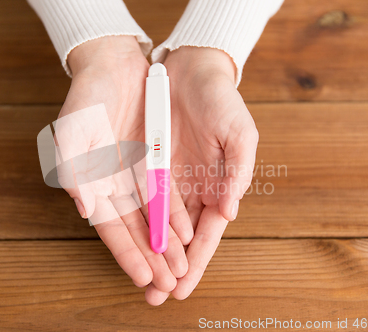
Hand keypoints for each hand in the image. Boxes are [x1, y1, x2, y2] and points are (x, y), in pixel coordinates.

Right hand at [55, 36, 192, 304]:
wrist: (114, 65)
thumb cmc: (87, 98)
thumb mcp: (72, 131)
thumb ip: (74, 172)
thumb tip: (87, 210)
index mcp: (93, 184)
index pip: (111, 228)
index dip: (127, 254)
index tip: (143, 278)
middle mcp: (115, 185)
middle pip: (135, 229)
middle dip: (152, 259)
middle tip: (169, 284)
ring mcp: (136, 175)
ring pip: (154, 217)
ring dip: (167, 244)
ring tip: (182, 269)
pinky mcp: (155, 161)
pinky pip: (168, 193)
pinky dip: (176, 214)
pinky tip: (188, 234)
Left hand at [145, 47, 257, 303]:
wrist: (191, 70)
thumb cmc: (221, 102)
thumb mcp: (239, 134)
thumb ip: (237, 172)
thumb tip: (228, 213)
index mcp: (217, 188)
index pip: (206, 235)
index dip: (196, 262)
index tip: (183, 288)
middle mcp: (191, 190)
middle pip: (180, 238)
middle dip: (169, 267)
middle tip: (156, 297)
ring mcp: (168, 179)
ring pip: (157, 224)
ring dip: (150, 252)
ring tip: (141, 280)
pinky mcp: (146, 165)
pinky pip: (139, 198)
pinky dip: (135, 221)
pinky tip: (128, 242)